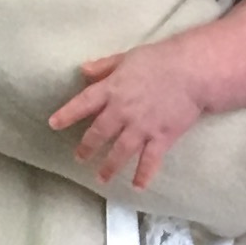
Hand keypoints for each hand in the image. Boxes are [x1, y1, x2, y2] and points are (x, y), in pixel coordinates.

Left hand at [51, 48, 210, 193]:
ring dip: (109, 167)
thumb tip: (83, 70)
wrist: (192, 71)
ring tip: (100, 178)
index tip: (53, 124)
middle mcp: (122, 111)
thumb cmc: (161, 60)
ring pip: (119, 152)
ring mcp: (141, 127)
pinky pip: (149, 161)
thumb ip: (105, 66)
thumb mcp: (128, 57)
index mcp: (112, 89)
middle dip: (87, 147)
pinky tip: (137, 186)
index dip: (66, 114)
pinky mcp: (161, 138)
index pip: (82, 103)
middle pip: (98, 133)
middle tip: (79, 158)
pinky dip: (143, 175)